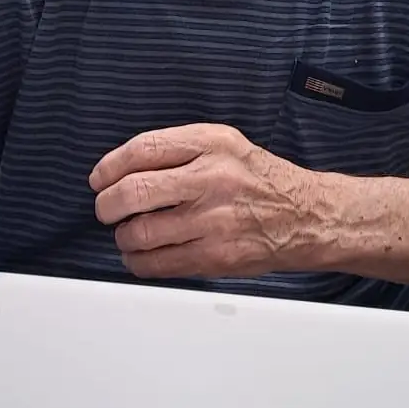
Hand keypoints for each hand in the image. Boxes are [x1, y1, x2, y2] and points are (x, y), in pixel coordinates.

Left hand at [89, 124, 326, 279]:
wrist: (308, 216)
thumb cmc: (260, 181)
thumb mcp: (226, 144)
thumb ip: (179, 149)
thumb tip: (122, 169)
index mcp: (212, 143)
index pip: (143, 149)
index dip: (110, 166)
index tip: (100, 179)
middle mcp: (212, 179)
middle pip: (134, 192)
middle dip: (107, 205)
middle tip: (106, 210)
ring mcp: (214, 220)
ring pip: (141, 232)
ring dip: (123, 237)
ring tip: (127, 234)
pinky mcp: (217, 256)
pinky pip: (159, 264)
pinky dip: (138, 262)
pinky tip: (140, 256)